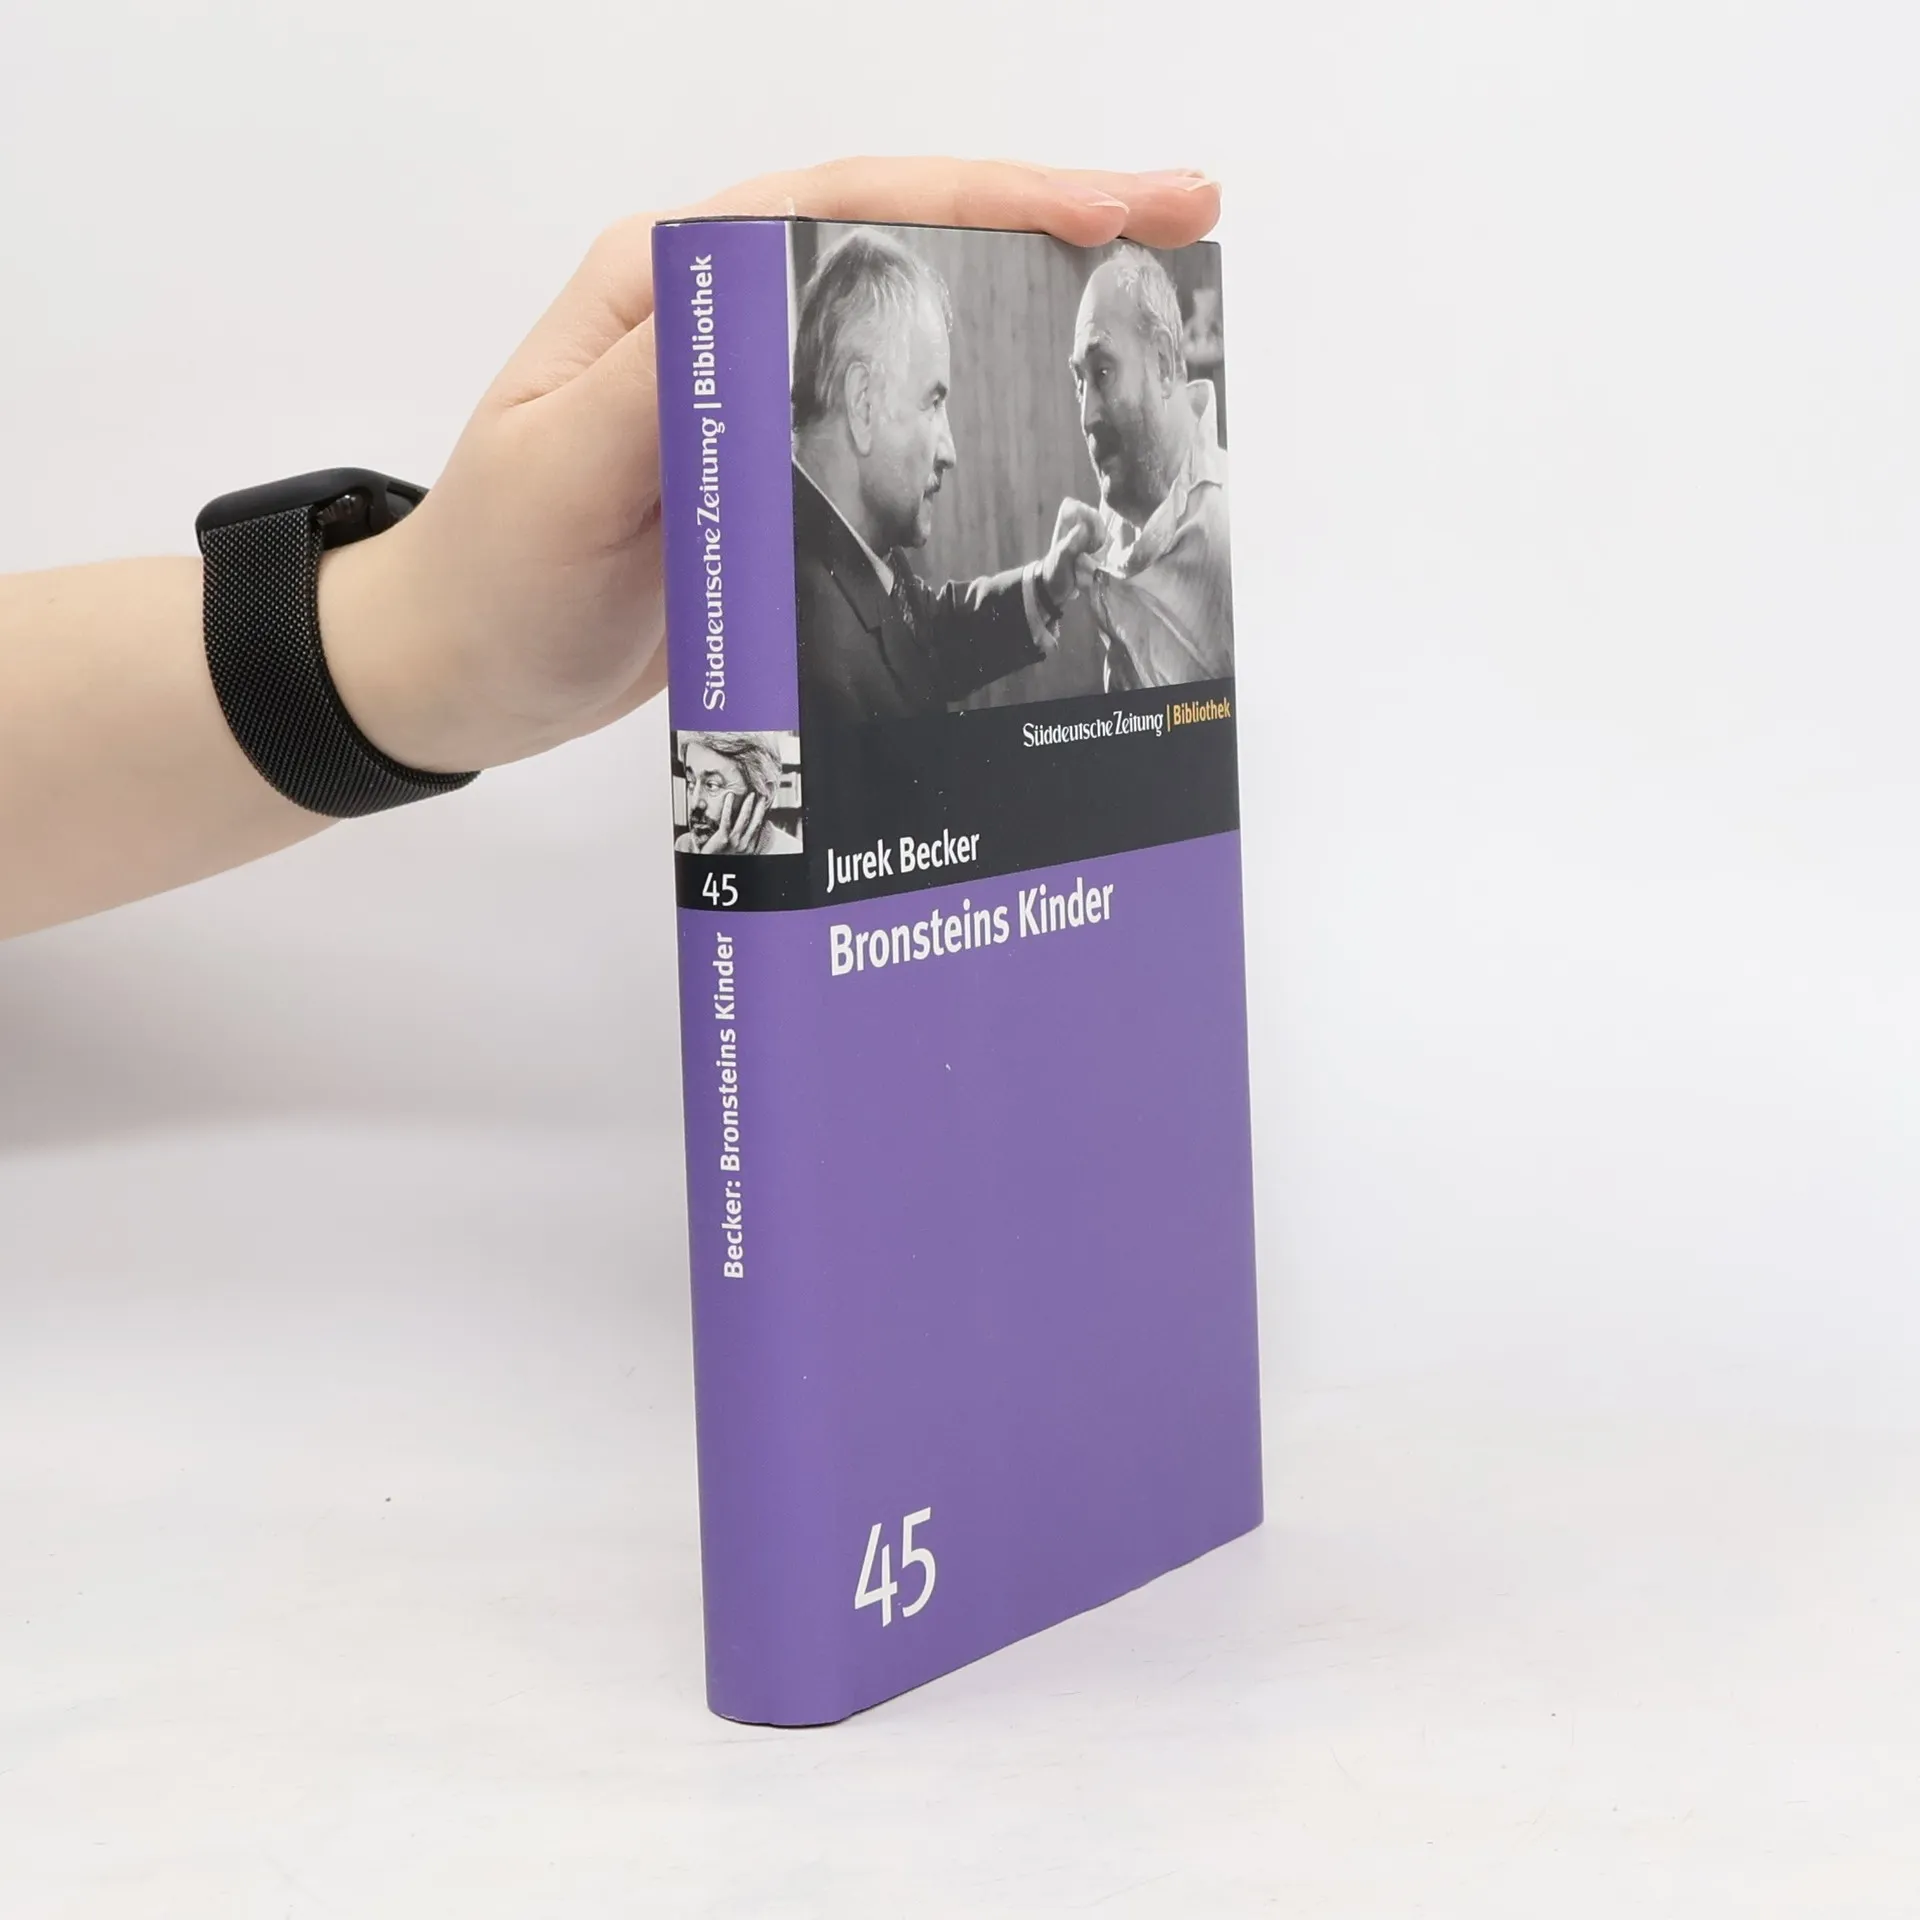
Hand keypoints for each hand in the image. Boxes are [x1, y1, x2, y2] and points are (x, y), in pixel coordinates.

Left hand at [317, 158, 1221, 773]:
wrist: (457, 674)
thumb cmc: (492, 576)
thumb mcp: (559, 478)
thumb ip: (663, 390)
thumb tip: (778, 316)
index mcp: (667, 288)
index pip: (844, 207)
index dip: (988, 198)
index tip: (1109, 208)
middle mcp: (719, 321)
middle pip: (901, 238)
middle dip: (1042, 220)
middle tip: (1180, 219)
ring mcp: (754, 395)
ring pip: (911, 321)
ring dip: (1027, 301)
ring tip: (1149, 294)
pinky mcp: (775, 472)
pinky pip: (896, 418)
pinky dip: (982, 402)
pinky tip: (1049, 414)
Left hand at [693, 791, 768, 855]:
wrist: (710, 871)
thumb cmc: (721, 861)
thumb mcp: (737, 855)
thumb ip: (743, 844)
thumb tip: (748, 833)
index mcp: (749, 848)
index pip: (758, 828)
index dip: (762, 815)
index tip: (763, 805)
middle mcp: (744, 845)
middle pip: (756, 822)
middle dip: (760, 807)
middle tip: (762, 796)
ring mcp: (734, 842)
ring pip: (744, 819)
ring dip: (748, 805)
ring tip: (750, 794)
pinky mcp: (722, 839)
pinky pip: (727, 820)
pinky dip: (728, 807)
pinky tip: (729, 796)